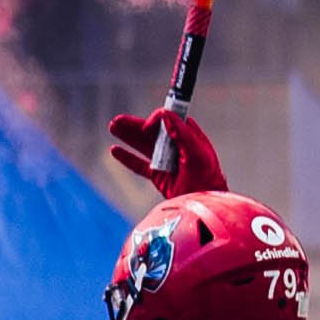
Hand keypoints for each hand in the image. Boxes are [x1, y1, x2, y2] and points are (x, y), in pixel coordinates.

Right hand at [107, 106, 224, 198]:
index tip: (147, 127)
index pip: (168, 120)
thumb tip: (166, 115)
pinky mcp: (158, 176)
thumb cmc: (206, 179)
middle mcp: (175, 146)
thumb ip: (182, 134)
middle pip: (151, 132)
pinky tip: (115, 150)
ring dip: (127, 137)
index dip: (155, 120)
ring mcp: (165, 161)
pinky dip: (127, 158)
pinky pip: (139, 165)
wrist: (204, 205)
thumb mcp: (197, 154)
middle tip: (117, 121)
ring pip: (142, 146)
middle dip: (133, 125)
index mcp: (187, 137)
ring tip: (112, 127)